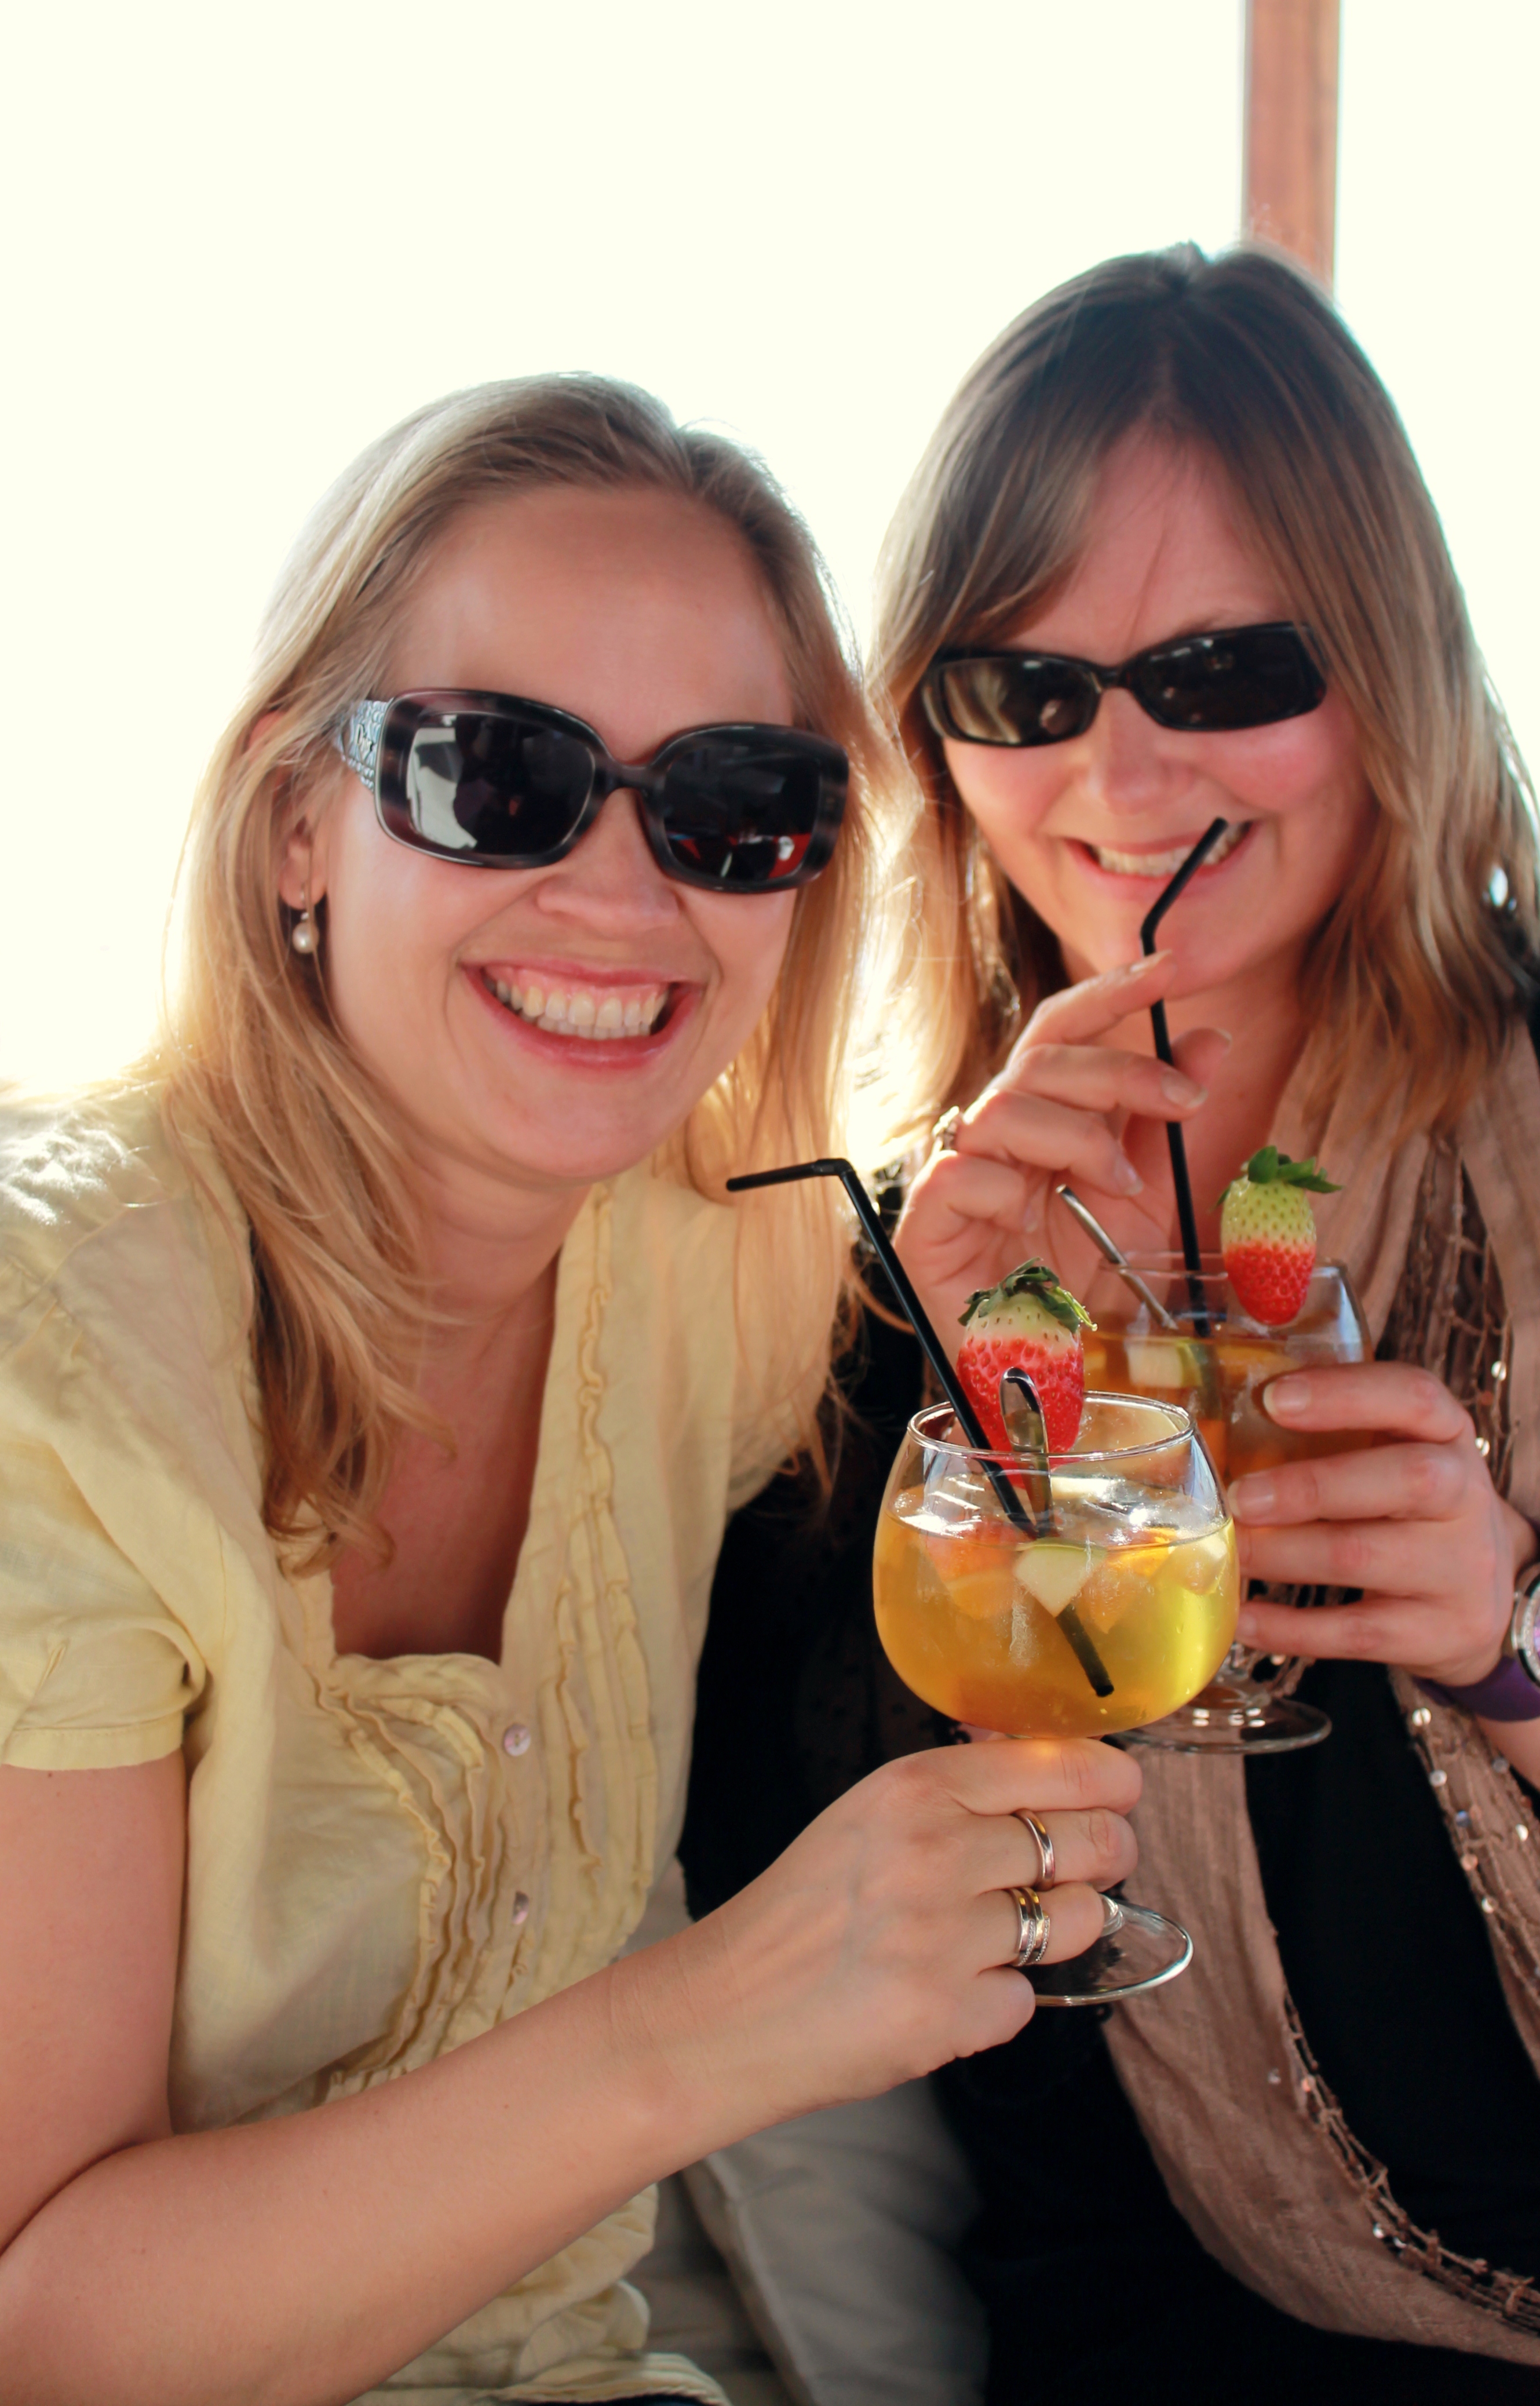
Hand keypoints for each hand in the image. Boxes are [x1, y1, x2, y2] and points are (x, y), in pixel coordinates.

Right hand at [634, 1736, 1140, 2131]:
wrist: (724, 2011)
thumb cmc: (803, 1911)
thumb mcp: (869, 1816)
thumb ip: (957, 1791)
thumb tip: (1057, 1763)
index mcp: (914, 1789)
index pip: (1062, 1766)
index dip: (1112, 1782)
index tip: (1121, 1794)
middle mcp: (935, 1853)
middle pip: (1093, 1840)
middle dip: (1108, 1854)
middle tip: (1092, 1865)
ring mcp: (945, 1940)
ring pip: (1081, 1921)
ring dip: (1066, 1929)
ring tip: (1013, 1932)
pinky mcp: (949, 2018)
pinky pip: (1028, 2000)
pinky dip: (1002, 2001)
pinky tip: (951, 1992)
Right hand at [894, 950, 1228, 1339]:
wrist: (1043, 1378)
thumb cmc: (1082, 1289)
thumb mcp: (1147, 1200)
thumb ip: (1168, 1124)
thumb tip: (1211, 1039)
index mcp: (1039, 1121)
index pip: (1060, 1034)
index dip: (1109, 993)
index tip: (1172, 968)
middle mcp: (991, 1138)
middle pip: (1039, 1062)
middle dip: (1120, 1071)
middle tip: (1182, 1105)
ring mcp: (953, 1178)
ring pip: (1003, 1108)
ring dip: (1076, 1138)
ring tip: (1114, 1188)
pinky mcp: (926, 1228)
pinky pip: (958, 1175)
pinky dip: (1006, 1189)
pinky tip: (1033, 1219)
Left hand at [1229, 1361, 1533, 1685]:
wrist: (1479, 1590)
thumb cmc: (1405, 1504)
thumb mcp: (1390, 1453)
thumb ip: (1326, 1432)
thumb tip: (1212, 1425)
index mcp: (1447, 1433)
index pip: (1414, 1396)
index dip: (1345, 1393)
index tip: (1273, 1398)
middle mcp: (1465, 1494)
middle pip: (1406, 1479)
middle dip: (1311, 1487)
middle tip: (1240, 1497)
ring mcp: (1462, 1568)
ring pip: (1365, 1557)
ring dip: (1283, 1554)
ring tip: (1230, 1551)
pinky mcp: (1444, 1632)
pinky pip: (1356, 1633)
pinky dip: (1291, 1627)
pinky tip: (1244, 1618)